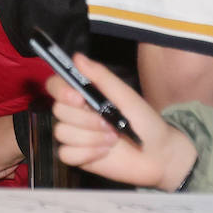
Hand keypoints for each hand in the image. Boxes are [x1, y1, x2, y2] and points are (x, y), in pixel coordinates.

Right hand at [48, 53, 196, 190]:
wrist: (158, 154)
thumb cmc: (144, 121)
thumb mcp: (125, 96)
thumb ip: (101, 76)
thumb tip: (77, 57)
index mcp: (84, 94)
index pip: (55, 85)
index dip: (61, 91)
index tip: (78, 98)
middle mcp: (74, 112)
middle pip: (58, 111)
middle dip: (86, 119)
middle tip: (110, 124)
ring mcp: (73, 134)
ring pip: (62, 133)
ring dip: (91, 138)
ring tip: (112, 139)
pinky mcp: (76, 155)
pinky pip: (65, 153)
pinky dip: (87, 153)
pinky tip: (104, 152)